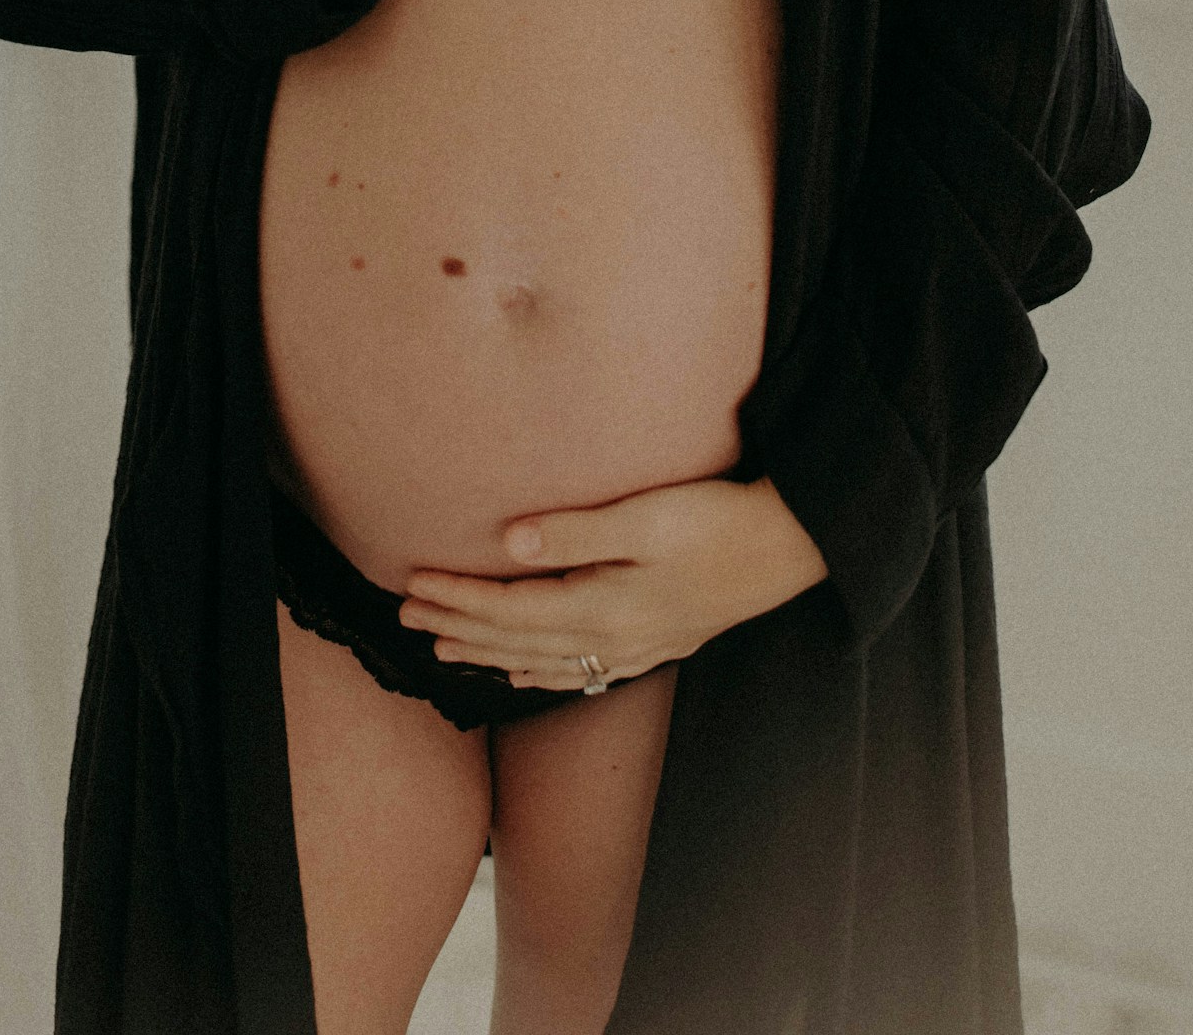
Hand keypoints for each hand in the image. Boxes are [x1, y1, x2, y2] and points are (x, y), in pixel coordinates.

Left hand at [395, 475, 828, 689]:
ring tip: (441, 647)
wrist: (788, 548)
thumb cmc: (717, 521)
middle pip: (517, 639)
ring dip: (488, 652)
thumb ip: (576, 531)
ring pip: (542, 660)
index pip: (510, 607)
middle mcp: (614, 638)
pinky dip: (538, 673)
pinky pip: (577, 670)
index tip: (412, 581)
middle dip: (458, 626)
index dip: (458, 597)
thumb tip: (509, 541)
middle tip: (404, 613)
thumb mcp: (647, 518)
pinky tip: (520, 674)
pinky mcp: (652, 643)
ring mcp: (634, 648)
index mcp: (605, 606)